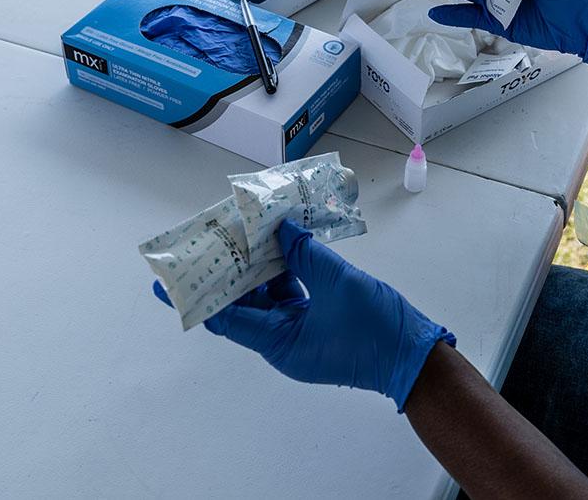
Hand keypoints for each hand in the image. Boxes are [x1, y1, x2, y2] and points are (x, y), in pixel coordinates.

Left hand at [153, 219, 454, 411]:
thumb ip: (306, 253)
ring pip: (270, 298)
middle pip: (245, 305)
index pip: (225, 318)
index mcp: (279, 343)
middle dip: (230, 272)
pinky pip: (293, 297)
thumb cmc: (377, 328)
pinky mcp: (320, 325)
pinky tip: (286, 245)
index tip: (168, 283)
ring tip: (249, 234)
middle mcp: (283, 342)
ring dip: (261, 268)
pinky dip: (287, 273)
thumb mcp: (339, 282)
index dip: (197, 297)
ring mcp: (302, 335)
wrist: (419, 358)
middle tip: (215, 240)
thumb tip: (280, 229)